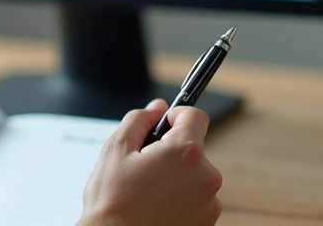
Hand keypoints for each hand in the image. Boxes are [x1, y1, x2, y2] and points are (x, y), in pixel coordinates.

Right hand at [77, 100, 222, 225]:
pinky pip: (197, 200)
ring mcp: (209, 203)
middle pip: (194, 150)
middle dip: (172, 152)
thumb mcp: (116, 149)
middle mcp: (205, 177)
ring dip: (178, 178)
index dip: (178, 115)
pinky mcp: (207, 223)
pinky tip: (158, 207)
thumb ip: (139, 120)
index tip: (166, 123)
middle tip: (145, 167)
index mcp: (185, 152)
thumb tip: (156, 108)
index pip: (195, 116)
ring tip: (149, 192)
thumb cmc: (113, 202)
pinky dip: (181, 200)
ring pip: (195, 177)